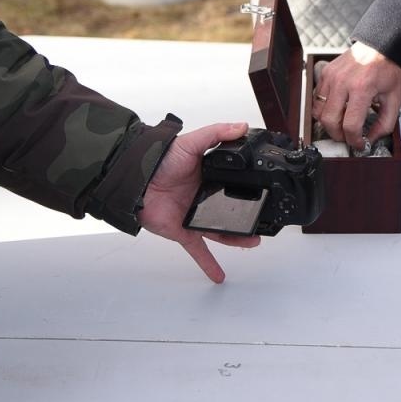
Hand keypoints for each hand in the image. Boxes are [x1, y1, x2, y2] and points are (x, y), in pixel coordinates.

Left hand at [137, 121, 262, 282]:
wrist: (136, 180)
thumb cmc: (160, 159)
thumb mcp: (192, 142)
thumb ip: (217, 133)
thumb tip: (242, 127)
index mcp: (209, 176)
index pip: (234, 183)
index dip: (249, 188)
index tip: (265, 191)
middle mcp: (204, 197)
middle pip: (231, 210)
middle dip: (249, 218)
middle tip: (264, 221)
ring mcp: (195, 215)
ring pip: (221, 231)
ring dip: (237, 239)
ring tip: (254, 241)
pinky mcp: (184, 230)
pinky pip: (198, 249)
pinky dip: (208, 263)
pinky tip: (218, 275)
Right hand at [312, 41, 400, 149]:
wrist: (382, 46)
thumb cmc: (389, 69)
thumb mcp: (395, 98)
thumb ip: (385, 123)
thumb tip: (371, 139)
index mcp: (362, 88)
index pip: (350, 125)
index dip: (354, 140)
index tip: (359, 143)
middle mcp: (343, 82)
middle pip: (330, 121)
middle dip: (338, 135)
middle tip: (348, 137)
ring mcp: (331, 76)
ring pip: (319, 111)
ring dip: (328, 123)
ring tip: (341, 124)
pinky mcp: (325, 73)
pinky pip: (317, 98)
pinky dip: (323, 109)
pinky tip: (336, 110)